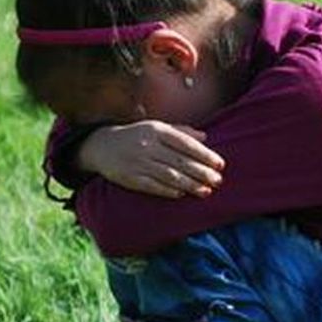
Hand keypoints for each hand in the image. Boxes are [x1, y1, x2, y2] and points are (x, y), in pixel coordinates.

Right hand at [78, 120, 225, 197]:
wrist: (102, 145)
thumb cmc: (136, 136)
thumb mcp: (156, 127)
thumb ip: (181, 131)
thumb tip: (205, 137)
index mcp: (157, 130)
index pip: (186, 143)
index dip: (205, 155)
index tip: (220, 164)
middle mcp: (148, 145)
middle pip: (180, 161)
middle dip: (201, 172)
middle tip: (218, 181)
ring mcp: (138, 162)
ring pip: (169, 175)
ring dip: (190, 184)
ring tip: (206, 191)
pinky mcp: (130, 177)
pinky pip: (152, 185)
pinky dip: (168, 190)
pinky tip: (182, 194)